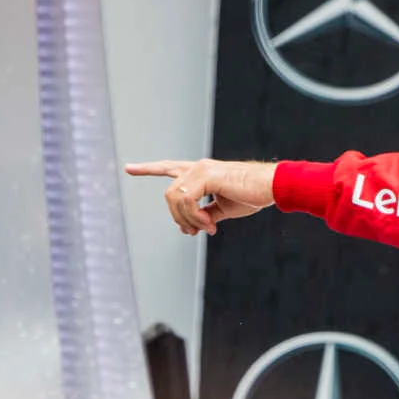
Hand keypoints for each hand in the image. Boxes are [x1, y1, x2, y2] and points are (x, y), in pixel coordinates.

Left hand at [123, 158, 275, 235]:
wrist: (270, 187)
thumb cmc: (251, 196)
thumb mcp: (223, 209)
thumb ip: (205, 214)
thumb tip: (193, 226)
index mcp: (200, 172)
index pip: (168, 167)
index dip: (148, 168)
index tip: (129, 168)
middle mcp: (197, 167)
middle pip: (169, 195)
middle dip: (177, 217)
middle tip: (195, 231)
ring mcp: (200, 169)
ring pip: (175, 199)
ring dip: (188, 219)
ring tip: (206, 228)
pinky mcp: (206, 175)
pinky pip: (187, 201)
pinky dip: (194, 217)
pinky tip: (209, 224)